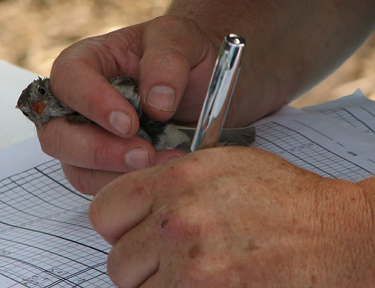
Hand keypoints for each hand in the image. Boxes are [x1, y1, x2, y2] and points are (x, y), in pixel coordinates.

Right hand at [38, 16, 221, 193]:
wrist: (199, 81)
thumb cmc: (180, 54)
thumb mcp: (180, 38)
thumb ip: (167, 61)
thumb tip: (156, 103)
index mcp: (87, 61)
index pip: (68, 79)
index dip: (92, 103)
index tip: (129, 123)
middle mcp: (76, 103)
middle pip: (57, 134)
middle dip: (98, 151)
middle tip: (143, 156)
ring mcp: (85, 138)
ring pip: (76, 168)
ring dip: (115, 176)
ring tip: (161, 168)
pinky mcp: (101, 166)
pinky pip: (100, 187)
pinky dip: (127, 188)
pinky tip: (158, 177)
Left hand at [89, 147, 374, 286]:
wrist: (337, 236)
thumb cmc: (283, 198)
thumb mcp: (221, 164)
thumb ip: (170, 179)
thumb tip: (134, 202)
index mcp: (175, 180)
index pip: (103, 212)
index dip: (117, 226)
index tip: (132, 232)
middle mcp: (177, 222)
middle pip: (118, 261)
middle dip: (141, 263)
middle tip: (172, 258)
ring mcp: (192, 268)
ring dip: (160, 287)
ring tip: (196, 272)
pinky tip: (208, 284)